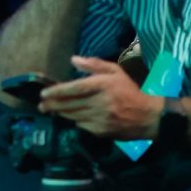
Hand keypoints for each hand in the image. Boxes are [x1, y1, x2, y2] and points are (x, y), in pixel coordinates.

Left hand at [40, 56, 163, 140]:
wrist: (149, 117)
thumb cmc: (130, 91)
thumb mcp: (115, 72)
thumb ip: (94, 65)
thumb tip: (73, 59)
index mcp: (102, 85)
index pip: (74, 88)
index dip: (57, 91)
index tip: (44, 94)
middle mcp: (100, 102)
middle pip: (70, 104)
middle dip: (53, 105)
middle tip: (41, 105)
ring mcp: (100, 118)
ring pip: (73, 116)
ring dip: (60, 114)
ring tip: (50, 110)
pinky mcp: (102, 131)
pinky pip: (82, 126)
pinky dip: (75, 122)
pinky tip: (70, 118)